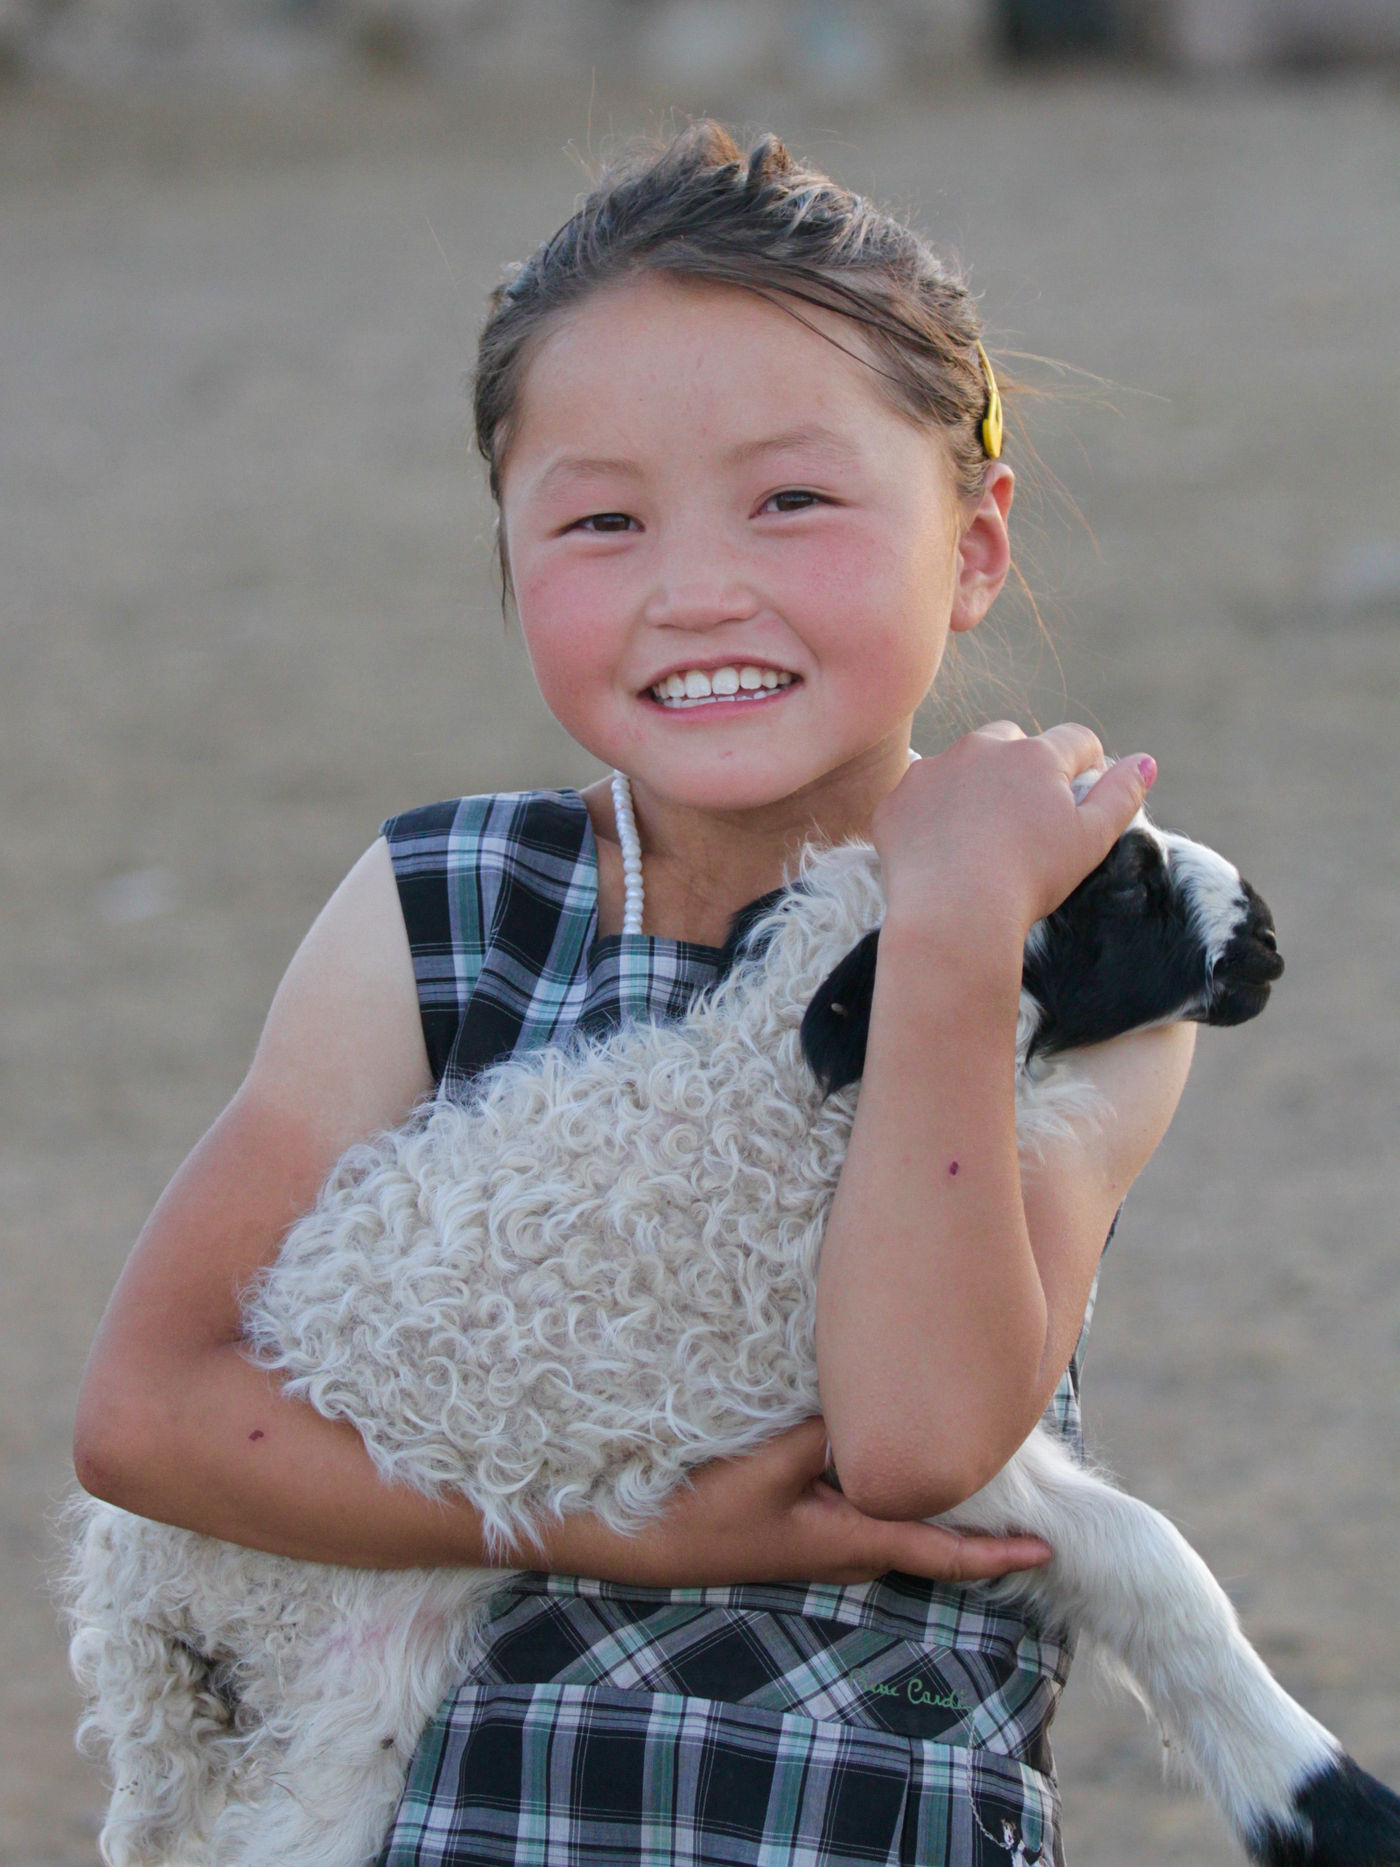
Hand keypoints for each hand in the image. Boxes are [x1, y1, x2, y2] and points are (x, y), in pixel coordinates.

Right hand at [532, 1418, 1050, 1587]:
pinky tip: (886, 1455)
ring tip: (968, 1461)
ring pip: (896, 1521)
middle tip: (1020, 1491)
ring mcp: (822, 1545)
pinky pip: (864, 1510)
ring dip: (932, 1501)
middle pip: (927, 1538)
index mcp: (848, 1541)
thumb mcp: (769, 1465)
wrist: (646, 1542)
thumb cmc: (707, 1510)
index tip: (1044, 1551)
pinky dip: (890, 1488)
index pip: (938, 1552)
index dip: (994, 1555)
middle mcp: (845, 1551)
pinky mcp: (802, 1530)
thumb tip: (878, 1402)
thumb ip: (827, 1433)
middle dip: (974, 1520)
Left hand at [873, 722, 1156, 942]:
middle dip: (1023, 768)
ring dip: (973, 787)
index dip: (1086, 766)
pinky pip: (919, 798)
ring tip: (979, 837)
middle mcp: (982, 748)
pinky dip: (930, 816)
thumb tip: (1145, 762)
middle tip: (1024, 819)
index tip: (1080, 795)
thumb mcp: (1091, 841)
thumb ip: (1120, 795)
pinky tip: (940, 852)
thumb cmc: (1030, 879)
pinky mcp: (896, 800)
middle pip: (1013, 740)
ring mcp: (933, 770)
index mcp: (1036, 755)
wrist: (952, 914)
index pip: (1076, 740)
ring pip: (961, 766)